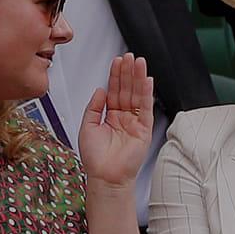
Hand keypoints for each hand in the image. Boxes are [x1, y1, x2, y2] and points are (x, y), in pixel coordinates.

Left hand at [78, 53, 153, 186]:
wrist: (105, 176)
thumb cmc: (95, 159)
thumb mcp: (87, 126)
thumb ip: (93, 107)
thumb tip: (99, 90)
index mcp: (110, 117)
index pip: (114, 91)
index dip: (115, 76)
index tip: (117, 62)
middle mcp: (123, 118)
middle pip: (127, 90)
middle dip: (128, 72)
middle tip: (129, 57)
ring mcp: (134, 122)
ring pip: (137, 95)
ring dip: (138, 78)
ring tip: (139, 63)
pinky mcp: (144, 129)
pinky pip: (146, 108)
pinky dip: (147, 94)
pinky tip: (147, 81)